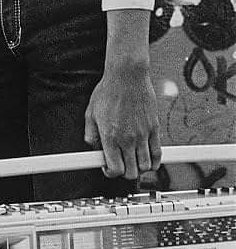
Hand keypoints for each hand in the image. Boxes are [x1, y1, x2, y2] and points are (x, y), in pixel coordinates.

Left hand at [84, 61, 161, 179]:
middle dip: (125, 172)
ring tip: (133, 160)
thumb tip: (93, 148)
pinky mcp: (154, 128)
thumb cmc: (108, 91)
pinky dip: (155, 161)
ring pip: (146, 166)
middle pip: (132, 172)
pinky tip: (149, 159)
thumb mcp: (90, 113)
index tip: (108, 166)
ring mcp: (142, 134)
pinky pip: (158, 153)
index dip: (110, 172)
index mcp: (110, 136)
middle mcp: (127, 138)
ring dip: (140, 168)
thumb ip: (90, 134)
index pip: (114, 169)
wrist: (127, 76)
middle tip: (121, 163)